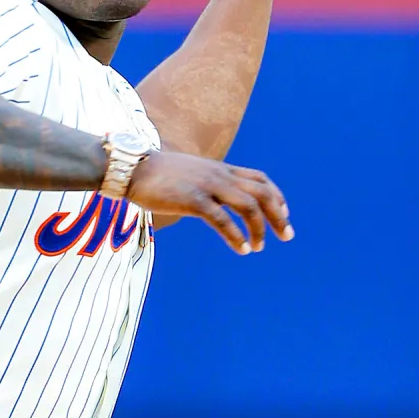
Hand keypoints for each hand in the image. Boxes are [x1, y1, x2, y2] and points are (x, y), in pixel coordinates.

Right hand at [127, 151, 293, 254]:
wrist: (132, 168)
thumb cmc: (156, 174)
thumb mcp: (189, 173)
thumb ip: (205, 183)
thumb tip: (211, 201)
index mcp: (219, 169)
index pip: (259, 178)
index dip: (276, 196)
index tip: (284, 213)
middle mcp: (219, 175)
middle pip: (261, 192)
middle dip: (278, 215)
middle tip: (287, 235)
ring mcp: (207, 186)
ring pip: (248, 206)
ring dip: (259, 228)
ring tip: (259, 247)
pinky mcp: (193, 200)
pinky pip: (223, 220)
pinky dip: (236, 236)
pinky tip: (242, 249)